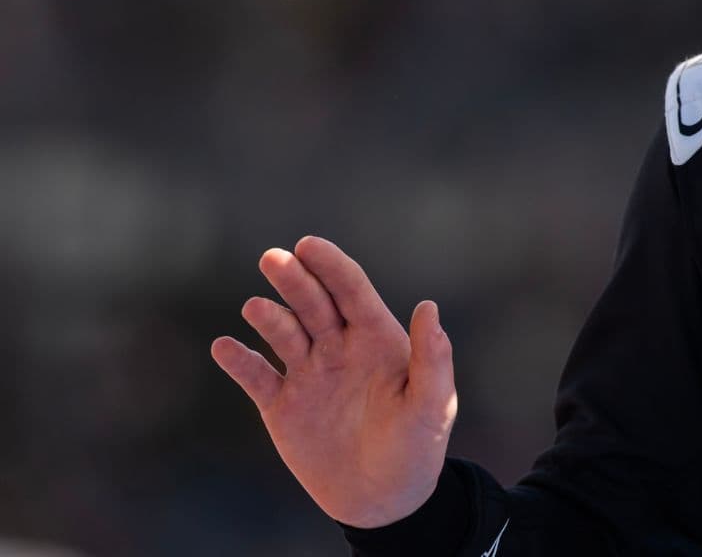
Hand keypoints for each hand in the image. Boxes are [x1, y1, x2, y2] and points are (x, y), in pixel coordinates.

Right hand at [211, 235, 456, 528]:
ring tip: (257, 308)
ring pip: (283, 332)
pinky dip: (239, 361)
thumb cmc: (417, 448)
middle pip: (314, 303)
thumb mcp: (433, 405)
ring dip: (270, 316)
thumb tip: (428, 307)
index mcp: (377, 339)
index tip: (309, 245)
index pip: (352, 291)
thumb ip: (432, 359)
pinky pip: (256, 376)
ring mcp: (308, 374)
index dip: (332, 266)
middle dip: (296, 280)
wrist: (382, 499)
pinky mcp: (281, 405)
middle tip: (275, 259)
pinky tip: (225, 347)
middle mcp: (339, 348)